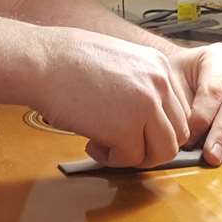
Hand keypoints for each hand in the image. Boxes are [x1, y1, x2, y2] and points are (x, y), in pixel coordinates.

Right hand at [34, 27, 191, 167]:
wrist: (42, 61)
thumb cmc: (68, 61)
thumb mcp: (119, 62)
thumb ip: (140, 86)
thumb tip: (146, 120)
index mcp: (159, 66)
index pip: (179, 111)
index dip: (157, 128)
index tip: (133, 130)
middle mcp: (160, 83)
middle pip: (177, 133)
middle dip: (151, 146)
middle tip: (122, 144)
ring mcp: (146, 105)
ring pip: (164, 151)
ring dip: (137, 157)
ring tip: (109, 147)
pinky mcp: (126, 128)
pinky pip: (131, 159)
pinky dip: (112, 159)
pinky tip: (93, 145)